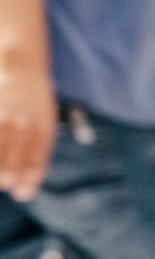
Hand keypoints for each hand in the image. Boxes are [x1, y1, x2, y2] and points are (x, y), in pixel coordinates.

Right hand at [0, 46, 54, 201]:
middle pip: (15, 148)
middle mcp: (23, 119)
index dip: (30, 175)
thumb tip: (28, 182)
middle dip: (9, 170)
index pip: (37, 153)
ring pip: (0, 141)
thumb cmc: (34, 99)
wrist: (21, 65)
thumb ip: (38, 148)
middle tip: (6, 185)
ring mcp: (4, 112)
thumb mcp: (46, 120)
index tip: (23, 193)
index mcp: (42, 125)